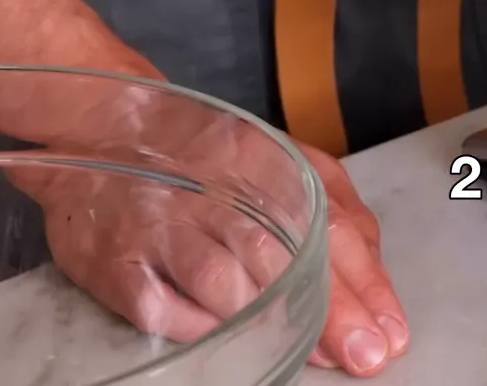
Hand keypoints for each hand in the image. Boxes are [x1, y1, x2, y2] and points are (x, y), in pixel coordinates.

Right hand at [0, 0, 407, 376]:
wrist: (97, 130)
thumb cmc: (210, 158)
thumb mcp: (285, 163)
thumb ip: (335, 215)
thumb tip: (372, 291)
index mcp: (266, 159)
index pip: (327, 223)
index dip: (362, 282)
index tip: (389, 333)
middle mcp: (213, 190)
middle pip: (280, 256)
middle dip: (329, 312)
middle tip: (363, 356)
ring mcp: (160, 226)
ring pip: (222, 280)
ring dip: (272, 321)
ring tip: (315, 356)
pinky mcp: (114, 263)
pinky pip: (162, 307)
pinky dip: (202, 329)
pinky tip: (237, 343)